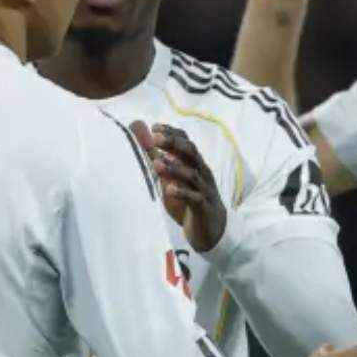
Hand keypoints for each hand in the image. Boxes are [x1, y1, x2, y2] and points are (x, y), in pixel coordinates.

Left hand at [132, 121, 226, 251]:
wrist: (212, 229)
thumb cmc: (189, 201)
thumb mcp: (173, 180)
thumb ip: (161, 163)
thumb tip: (144, 143)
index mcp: (194, 164)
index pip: (186, 142)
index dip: (172, 133)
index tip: (155, 127)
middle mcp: (202, 172)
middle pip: (190, 153)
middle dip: (173, 144)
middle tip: (155, 138)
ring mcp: (204, 189)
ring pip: (192, 174)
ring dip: (175, 167)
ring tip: (157, 163)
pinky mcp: (204, 207)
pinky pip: (195, 198)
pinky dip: (183, 193)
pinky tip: (170, 190)